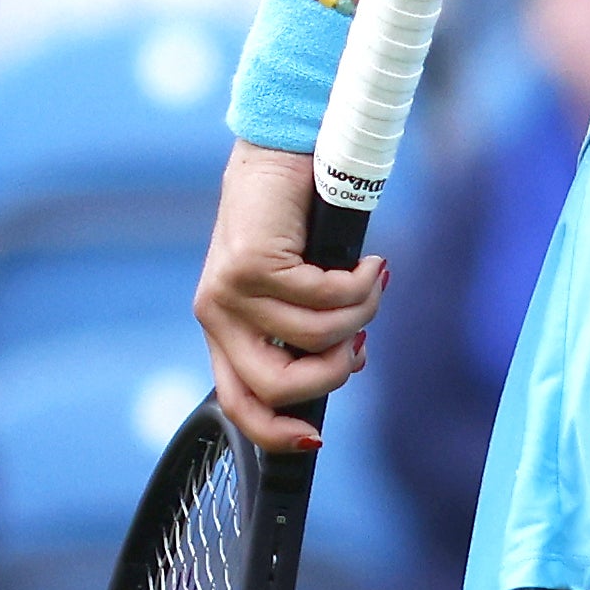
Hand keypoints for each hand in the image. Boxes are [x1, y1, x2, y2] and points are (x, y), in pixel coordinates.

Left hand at [195, 144, 382, 453]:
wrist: (279, 152)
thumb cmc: (293, 220)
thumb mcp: (295, 288)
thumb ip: (305, 330)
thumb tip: (347, 362)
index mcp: (224, 332)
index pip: (238, 406)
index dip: (279, 434)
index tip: (318, 437)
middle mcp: (216, 317)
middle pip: (277, 387)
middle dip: (333, 374)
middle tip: (360, 344)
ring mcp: (229, 291)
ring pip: (312, 339)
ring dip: (360, 316)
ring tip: (373, 286)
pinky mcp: (250, 264)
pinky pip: (323, 297)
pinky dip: (362, 284)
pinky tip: (372, 263)